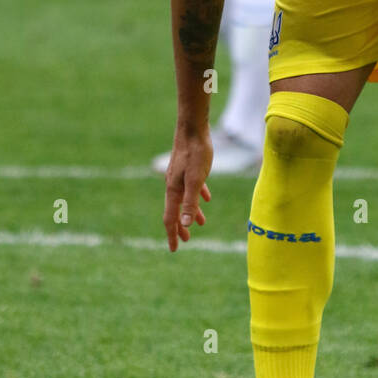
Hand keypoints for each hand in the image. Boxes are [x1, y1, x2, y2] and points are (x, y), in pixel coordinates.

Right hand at [163, 126, 211, 252]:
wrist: (193, 128)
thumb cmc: (196, 153)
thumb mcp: (196, 180)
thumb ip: (191, 202)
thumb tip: (185, 224)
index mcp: (173, 190)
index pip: (171, 218)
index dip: (172, 235)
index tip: (174, 249)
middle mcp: (173, 185)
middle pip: (175, 211)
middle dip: (180, 227)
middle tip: (186, 241)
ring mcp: (180, 176)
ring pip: (184, 200)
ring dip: (190, 213)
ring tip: (200, 223)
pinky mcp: (188, 168)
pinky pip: (192, 187)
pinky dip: (198, 196)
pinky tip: (206, 198)